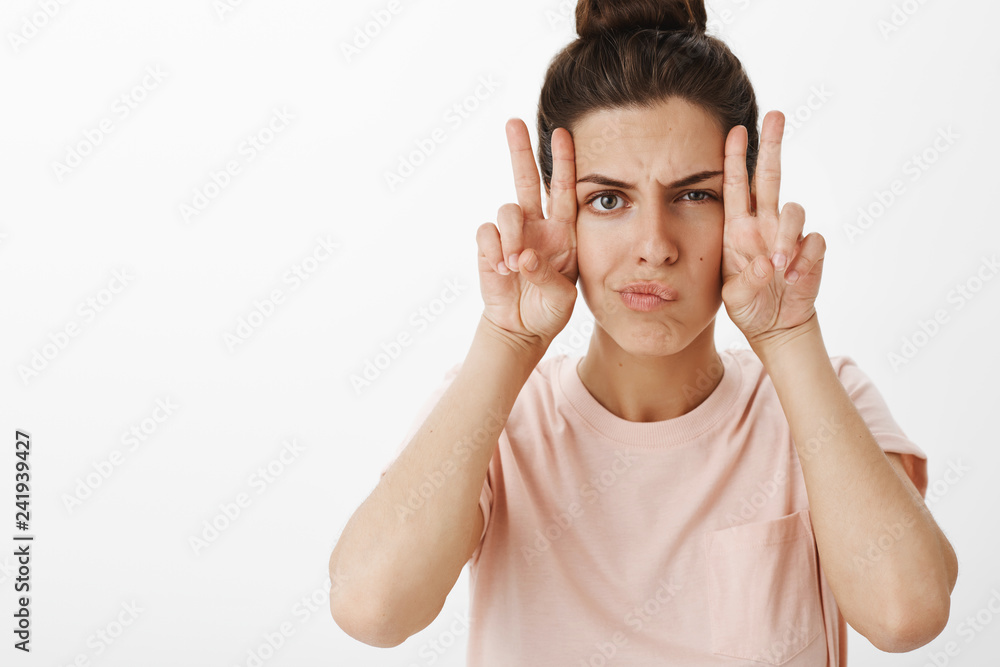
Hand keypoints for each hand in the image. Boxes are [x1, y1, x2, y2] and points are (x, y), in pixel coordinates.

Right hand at [477, 118, 578, 350]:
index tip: (562, 133)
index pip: (564, 190)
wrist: (521, 328)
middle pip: (526, 179)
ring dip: (512, 235)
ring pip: (507, 210)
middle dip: (520, 150)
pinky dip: (494, 250)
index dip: (564, 162)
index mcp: (562, 231)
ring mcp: (511, 234)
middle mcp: (536, 225)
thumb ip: (547, 277)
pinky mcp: (489, 247)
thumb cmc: (548, 310)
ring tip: (515, 264)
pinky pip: (487, 232)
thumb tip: (524, 257)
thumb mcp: (562, 298)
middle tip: (513, 123)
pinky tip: (502, 270)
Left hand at [720, 110, 825, 349]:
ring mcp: (788, 235)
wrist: (775, 325)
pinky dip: (805, 258)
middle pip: (769, 176)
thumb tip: (768, 264)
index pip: (735, 187)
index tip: (734, 131)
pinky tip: (794, 278)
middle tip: (776, 115)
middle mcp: (763, 225)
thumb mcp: (734, 298)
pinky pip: (814, 241)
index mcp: (738, 229)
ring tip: (780, 267)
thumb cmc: (748, 305)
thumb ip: (745, 283)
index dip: (734, 159)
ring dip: (787, 237)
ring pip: (794, 210)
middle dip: (772, 145)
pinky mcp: (812, 250)